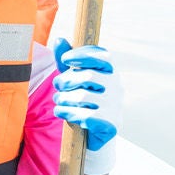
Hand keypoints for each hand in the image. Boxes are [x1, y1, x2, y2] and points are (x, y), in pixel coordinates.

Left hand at [51, 40, 123, 174]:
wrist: (95, 134)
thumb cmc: (82, 102)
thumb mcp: (73, 80)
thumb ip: (66, 62)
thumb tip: (59, 39)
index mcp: (111, 73)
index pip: (103, 57)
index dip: (83, 55)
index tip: (65, 59)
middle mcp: (117, 88)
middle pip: (89, 77)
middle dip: (66, 81)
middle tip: (57, 87)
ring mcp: (115, 106)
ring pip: (83, 98)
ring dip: (63, 99)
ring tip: (59, 102)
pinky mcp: (110, 124)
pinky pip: (84, 116)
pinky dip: (67, 113)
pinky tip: (63, 113)